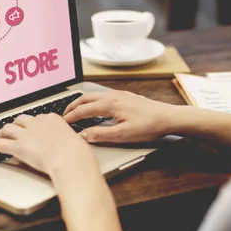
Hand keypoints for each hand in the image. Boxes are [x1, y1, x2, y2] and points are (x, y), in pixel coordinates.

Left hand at [0, 114, 98, 176]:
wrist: (71, 159)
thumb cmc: (77, 154)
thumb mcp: (75, 141)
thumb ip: (67, 140)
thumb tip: (68, 145)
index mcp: (52, 119)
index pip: (37, 118)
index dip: (31, 124)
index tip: (30, 129)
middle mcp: (37, 123)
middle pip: (20, 120)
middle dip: (15, 125)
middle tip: (12, 131)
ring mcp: (26, 134)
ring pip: (8, 128)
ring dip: (1, 133)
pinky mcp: (18, 146)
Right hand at [63, 91, 178, 143]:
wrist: (168, 117)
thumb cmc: (148, 126)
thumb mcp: (122, 135)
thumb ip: (100, 134)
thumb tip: (82, 135)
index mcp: (109, 104)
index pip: (83, 110)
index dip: (70, 117)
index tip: (62, 123)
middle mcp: (112, 96)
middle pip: (85, 98)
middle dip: (72, 106)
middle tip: (63, 115)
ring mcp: (119, 95)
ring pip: (94, 95)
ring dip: (82, 102)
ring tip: (75, 111)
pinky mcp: (126, 96)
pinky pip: (103, 95)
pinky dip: (92, 101)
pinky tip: (96, 108)